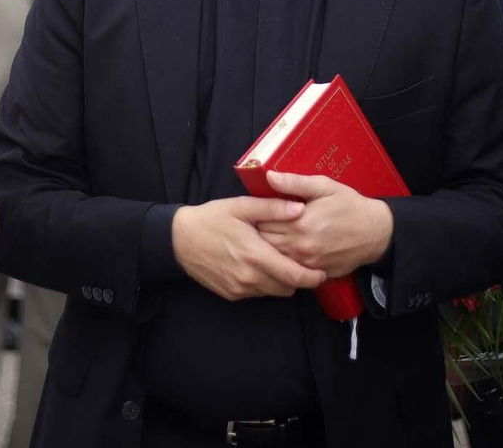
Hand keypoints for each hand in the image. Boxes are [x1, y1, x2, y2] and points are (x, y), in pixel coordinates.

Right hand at [172, 197, 325, 300]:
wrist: (179, 240)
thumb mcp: (241, 206)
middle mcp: (249, 277)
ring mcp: (240, 288)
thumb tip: (300, 208)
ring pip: (274, 292)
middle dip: (299, 279)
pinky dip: (265, 283)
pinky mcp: (232, 294)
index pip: (293, 276)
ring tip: (282, 263)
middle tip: (303, 264)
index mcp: (255, 255)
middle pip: (287, 288)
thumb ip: (272, 208)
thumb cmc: (212, 218)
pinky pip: (258, 293)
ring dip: (282, 281)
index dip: (312, 278)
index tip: (323, 273)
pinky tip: (261, 266)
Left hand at [256, 171, 392, 277]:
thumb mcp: (324, 186)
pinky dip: (282, 262)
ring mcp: (308, 264)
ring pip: (274, 259)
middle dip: (257, 234)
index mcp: (301, 223)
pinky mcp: (315, 274)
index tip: (254, 211)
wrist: (376, 233)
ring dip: (268, 249)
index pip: (262, 222)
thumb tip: (270, 176)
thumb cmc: (350, 206)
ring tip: (265, 237)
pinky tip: (282, 252)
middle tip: (255, 224)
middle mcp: (302, 247)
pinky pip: (289, 271)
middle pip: (264, 243)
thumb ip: (295, 183)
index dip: (256, 216)